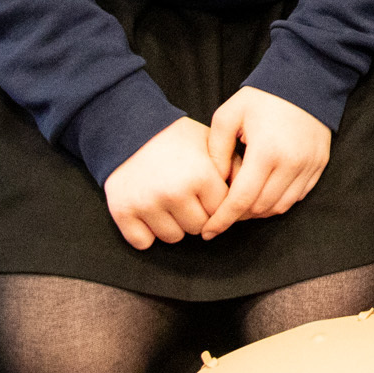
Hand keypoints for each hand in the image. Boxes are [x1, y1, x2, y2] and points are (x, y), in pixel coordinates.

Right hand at [102, 116, 228, 249]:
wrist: (129, 129)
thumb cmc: (175, 138)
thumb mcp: (209, 143)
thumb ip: (232, 167)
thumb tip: (251, 193)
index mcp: (201, 175)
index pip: (222, 210)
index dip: (216, 201)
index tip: (208, 192)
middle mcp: (175, 192)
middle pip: (199, 227)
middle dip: (196, 214)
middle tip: (186, 196)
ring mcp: (147, 204)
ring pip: (174, 238)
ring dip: (173, 225)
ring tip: (168, 201)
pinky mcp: (123, 212)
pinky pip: (144, 243)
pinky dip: (146, 233)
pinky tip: (148, 212)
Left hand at [201, 86, 332, 236]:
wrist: (307, 80)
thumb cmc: (263, 97)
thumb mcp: (228, 116)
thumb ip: (215, 151)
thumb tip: (214, 182)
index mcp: (266, 152)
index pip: (241, 200)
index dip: (222, 220)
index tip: (208, 232)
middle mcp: (291, 164)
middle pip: (260, 208)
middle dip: (238, 216)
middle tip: (223, 212)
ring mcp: (309, 166)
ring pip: (280, 207)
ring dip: (258, 211)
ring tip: (243, 203)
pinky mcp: (319, 165)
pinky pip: (297, 196)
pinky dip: (278, 201)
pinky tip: (265, 192)